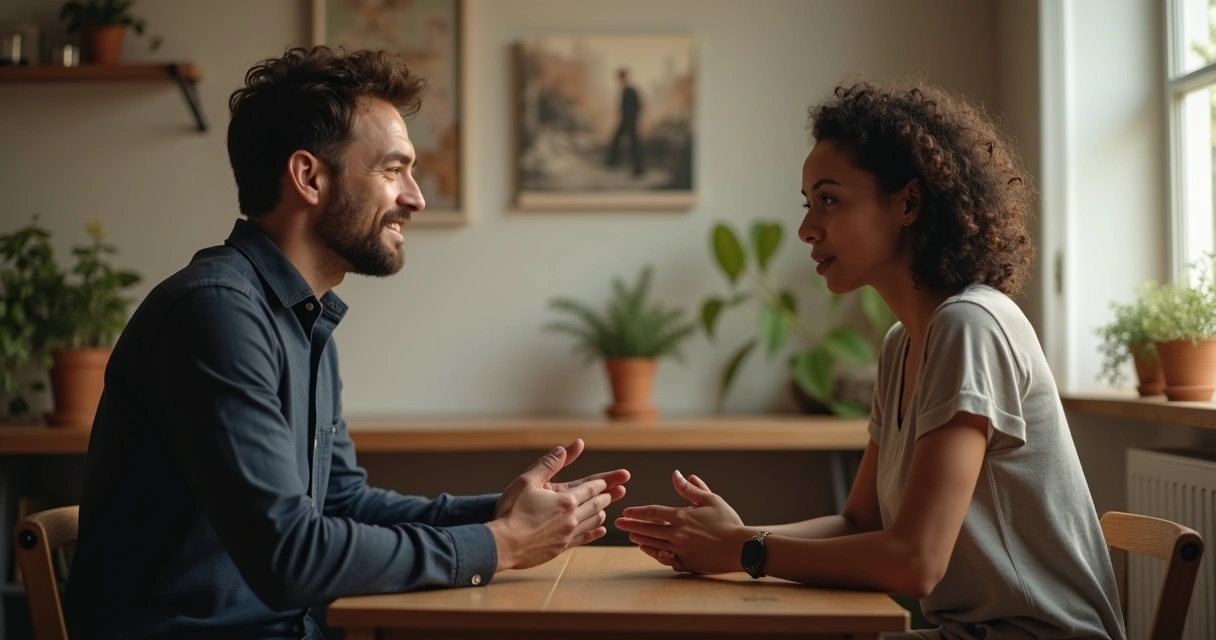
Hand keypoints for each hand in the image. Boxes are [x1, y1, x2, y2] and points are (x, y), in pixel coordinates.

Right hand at [488, 440, 629, 571]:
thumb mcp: (527, 481)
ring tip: (607, 507)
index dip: (606, 480)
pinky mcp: (561, 547)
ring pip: (594, 521)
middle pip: (597, 504)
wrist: (502, 545)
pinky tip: (600, 530)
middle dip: (609, 495)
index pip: (592, 487)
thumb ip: (549, 464)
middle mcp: (572, 517)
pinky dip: (595, 532)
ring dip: (602, 512)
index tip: (621, 476)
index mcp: (566, 499)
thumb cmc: (512, 511)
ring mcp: (568, 534)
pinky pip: (585, 539)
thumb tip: (565, 448)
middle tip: (622, 490)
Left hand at [615, 470, 749, 574]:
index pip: (653, 513)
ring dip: (641, 539)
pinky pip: (665, 559)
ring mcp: (680, 550)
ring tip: (632, 536)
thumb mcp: (710, 500)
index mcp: (681, 517)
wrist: (741, 548)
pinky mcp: (686, 563)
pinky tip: (650, 550)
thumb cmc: (728, 521)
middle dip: (632, 526)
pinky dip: (655, 554)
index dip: (638, 512)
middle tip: (619, 524)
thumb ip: (690, 489)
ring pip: (654, 544)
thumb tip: (677, 474)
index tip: (627, 511)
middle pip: (648, 529)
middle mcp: (677, 534)